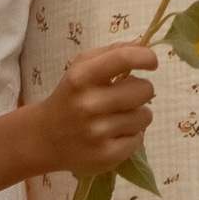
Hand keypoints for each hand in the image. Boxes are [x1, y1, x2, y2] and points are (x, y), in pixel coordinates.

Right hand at [32, 39, 156, 177]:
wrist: (46, 137)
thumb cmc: (70, 96)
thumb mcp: (81, 67)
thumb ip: (111, 52)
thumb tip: (142, 44)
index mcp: (81, 77)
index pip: (123, 59)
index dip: (145, 57)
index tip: (152, 62)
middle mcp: (89, 104)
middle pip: (144, 90)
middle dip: (142, 90)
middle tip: (128, 95)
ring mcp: (97, 132)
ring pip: (145, 116)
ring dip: (138, 115)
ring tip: (120, 116)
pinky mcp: (106, 156)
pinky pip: (139, 140)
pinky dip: (132, 136)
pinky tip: (116, 133)